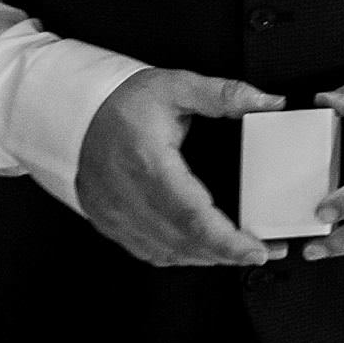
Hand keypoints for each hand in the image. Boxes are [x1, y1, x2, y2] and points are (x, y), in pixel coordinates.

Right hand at [75, 67, 289, 266]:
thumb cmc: (122, 101)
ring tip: (239, 252)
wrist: (74, 112)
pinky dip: (178, 256)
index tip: (255, 249)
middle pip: (182, 241)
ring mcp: (115, 214)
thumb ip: (224, 94)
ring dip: (205, 258)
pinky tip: (200, 250)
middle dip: (226, 254)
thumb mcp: (176, 85)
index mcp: (148, 164)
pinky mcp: (109, 222)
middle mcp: (128, 196)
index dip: (225, 240)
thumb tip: (269, 101)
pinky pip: (146, 251)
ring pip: (165, 252)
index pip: (191, 215)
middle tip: (262, 252)